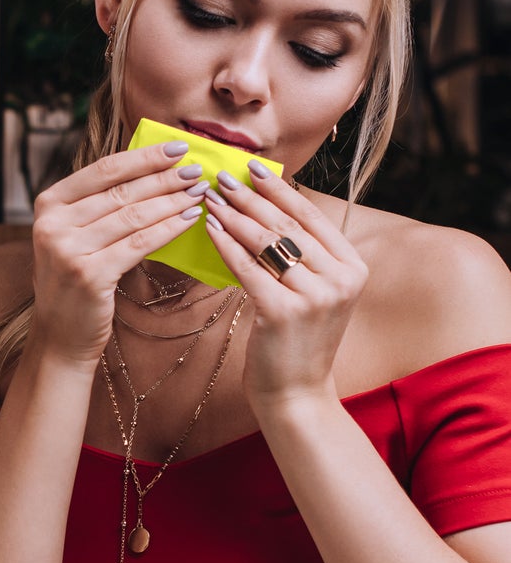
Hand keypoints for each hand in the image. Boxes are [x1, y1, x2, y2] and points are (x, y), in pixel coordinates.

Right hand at [28, 140, 209, 367]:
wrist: (60, 334)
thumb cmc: (74, 279)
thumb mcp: (73, 235)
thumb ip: (98, 204)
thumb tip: (150, 170)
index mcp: (48, 204)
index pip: (103, 170)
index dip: (143, 157)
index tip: (177, 148)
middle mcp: (53, 223)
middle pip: (121, 191)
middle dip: (164, 178)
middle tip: (196, 171)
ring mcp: (68, 249)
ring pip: (133, 216)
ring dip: (172, 201)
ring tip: (199, 193)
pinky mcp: (89, 274)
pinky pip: (139, 244)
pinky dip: (169, 228)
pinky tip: (190, 219)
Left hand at [202, 159, 366, 409]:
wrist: (298, 394)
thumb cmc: (297, 339)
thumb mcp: (314, 292)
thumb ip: (304, 254)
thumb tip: (268, 205)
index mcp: (353, 267)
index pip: (311, 215)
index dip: (279, 188)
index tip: (251, 167)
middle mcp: (341, 278)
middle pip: (286, 224)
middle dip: (250, 197)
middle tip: (221, 177)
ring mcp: (314, 296)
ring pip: (266, 242)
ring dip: (234, 215)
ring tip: (210, 197)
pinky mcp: (283, 312)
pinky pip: (247, 268)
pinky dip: (226, 243)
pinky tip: (209, 227)